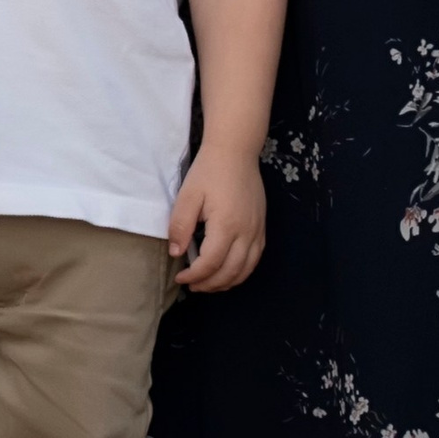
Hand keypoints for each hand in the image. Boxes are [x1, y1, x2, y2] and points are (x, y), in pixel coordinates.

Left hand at [170, 143, 266, 293]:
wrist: (236, 151)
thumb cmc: (209, 171)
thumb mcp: (188, 195)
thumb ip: (181, 226)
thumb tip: (176, 253)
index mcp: (226, 226)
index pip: (210, 264)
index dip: (194, 276)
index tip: (180, 277)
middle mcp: (246, 233)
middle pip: (230, 273)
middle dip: (209, 284)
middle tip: (192, 286)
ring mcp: (257, 231)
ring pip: (246, 270)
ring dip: (226, 283)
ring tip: (207, 284)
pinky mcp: (262, 227)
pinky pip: (255, 259)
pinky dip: (241, 272)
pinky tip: (228, 272)